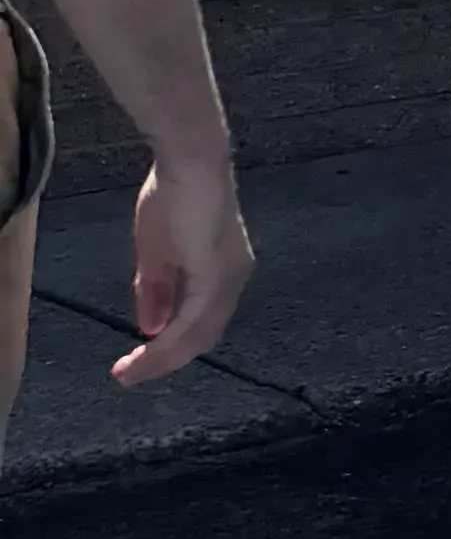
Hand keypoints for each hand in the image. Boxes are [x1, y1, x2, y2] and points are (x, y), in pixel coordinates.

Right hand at [109, 150, 251, 383]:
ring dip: (162, 359)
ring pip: (198, 336)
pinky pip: (193, 321)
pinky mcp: (215, 275)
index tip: (136, 361)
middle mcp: (233, 281)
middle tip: (128, 375)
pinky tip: (144, 353)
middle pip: (202, 337)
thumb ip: (154, 290)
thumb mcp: (156, 254)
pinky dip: (168, 342)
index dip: (170, 346)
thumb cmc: (173, 197)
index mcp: (221, 275)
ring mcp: (228, 279)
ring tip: (128, 373)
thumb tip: (149, 327)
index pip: (200, 323)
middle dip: (163, 361)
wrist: (187, 162)